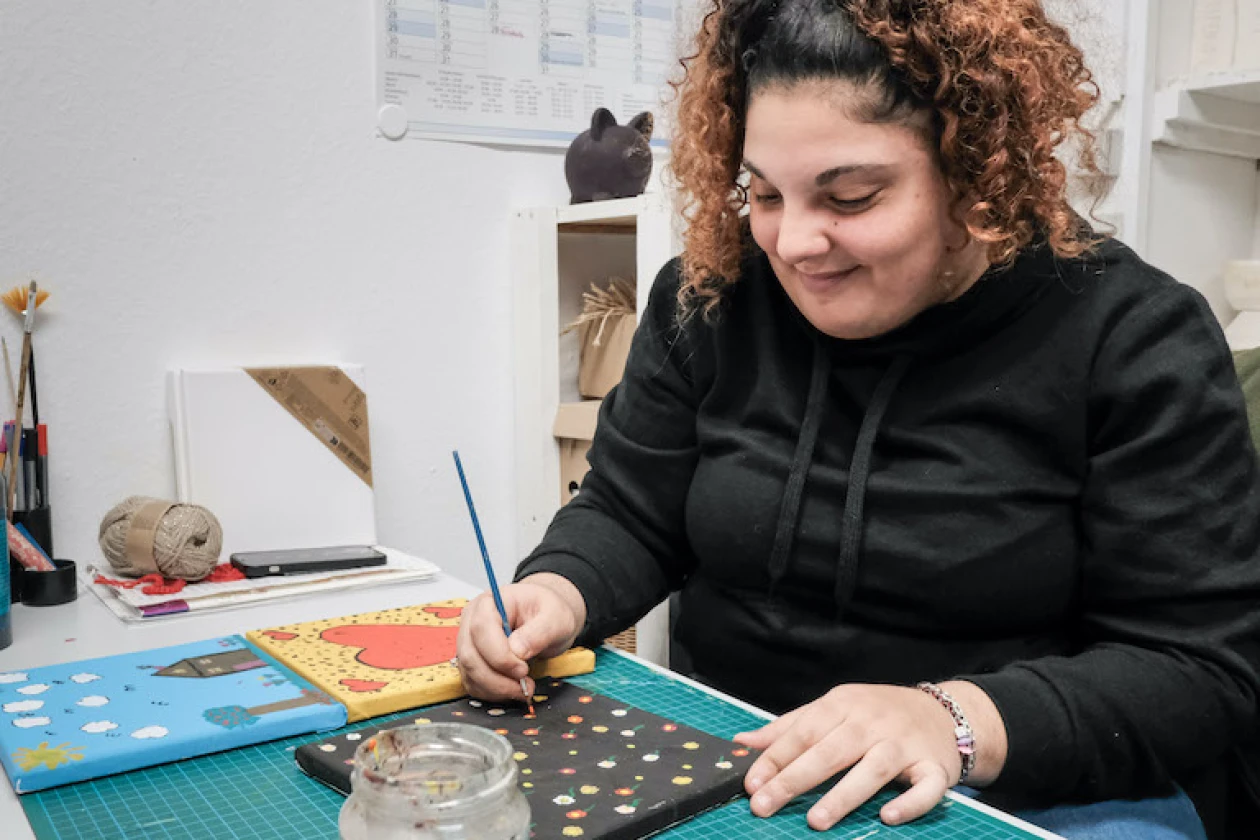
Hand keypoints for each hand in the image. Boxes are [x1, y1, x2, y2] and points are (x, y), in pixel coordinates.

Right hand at [455, 573, 586, 700]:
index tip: (523, 669)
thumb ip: (539, 632)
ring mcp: (470, 642)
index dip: (499, 655)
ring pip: (470, 673)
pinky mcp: (472, 661)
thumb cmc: (547, 611)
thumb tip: (518, 651)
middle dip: (497, 678)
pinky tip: (512, 689)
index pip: (481, 629)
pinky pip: (473, 683)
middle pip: (470, 655)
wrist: (546, 617)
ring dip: (496, 689)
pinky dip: (492, 692)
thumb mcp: (555, 617)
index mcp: (490, 603)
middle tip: (525, 685)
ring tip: (523, 688)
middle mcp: (472, 621)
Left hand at [734, 683, 996, 830]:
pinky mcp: (934, 767)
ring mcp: (904, 744)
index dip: (774, 758)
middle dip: (795, 779)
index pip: (803, 732)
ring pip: (873, 768)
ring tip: (816, 821)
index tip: (751, 784)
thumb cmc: (877, 714)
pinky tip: (888, 817)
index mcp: (843, 705)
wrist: (944, 712)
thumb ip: (789, 728)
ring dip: (844, 795)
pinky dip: (910, 802)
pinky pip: (925, 787)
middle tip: (765, 805)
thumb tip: (742, 743)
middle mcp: (872, 722)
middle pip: (830, 750)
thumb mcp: (833, 709)